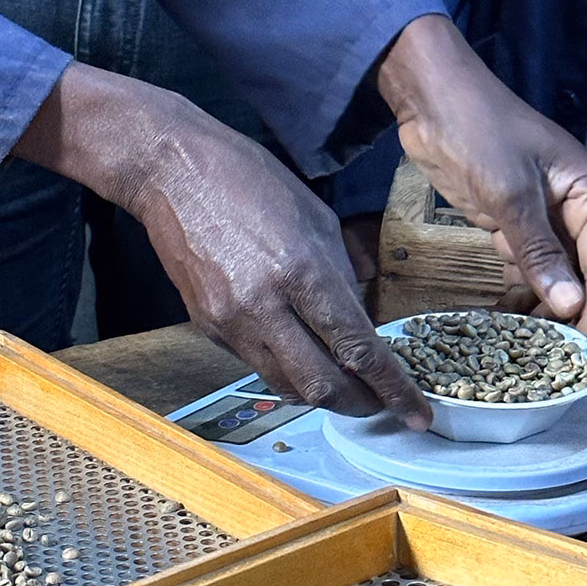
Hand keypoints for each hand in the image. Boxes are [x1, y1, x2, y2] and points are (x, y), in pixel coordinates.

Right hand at [13, 62, 430, 427]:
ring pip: (287, 385)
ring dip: (322, 395)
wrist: (170, 172)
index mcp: (301, 269)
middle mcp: (264, 306)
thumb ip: (340, 273)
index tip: (416, 413)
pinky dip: (288, 372)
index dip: (391, 388)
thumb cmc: (249, 178)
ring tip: (346, 390)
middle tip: (381, 406)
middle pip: (320, 384)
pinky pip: (257, 364)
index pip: (356, 346)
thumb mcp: (315, 215)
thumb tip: (361, 320)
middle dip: (358, 404)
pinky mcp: (208, 326)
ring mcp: (231, 322)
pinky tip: (302, 361)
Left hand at [378, 14, 586, 341]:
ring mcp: (545, 220)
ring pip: (560, 279)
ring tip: (524, 349)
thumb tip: (573, 303)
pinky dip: (521, 297)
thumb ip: (539, 251)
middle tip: (554, 358)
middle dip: (579, 317)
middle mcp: (577, 210)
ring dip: (547, 313)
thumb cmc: (478, 132)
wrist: (436, 105)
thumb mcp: (509, 194)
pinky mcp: (514, 227)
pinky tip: (504, 324)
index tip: (586, 354)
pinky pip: (529, 271)